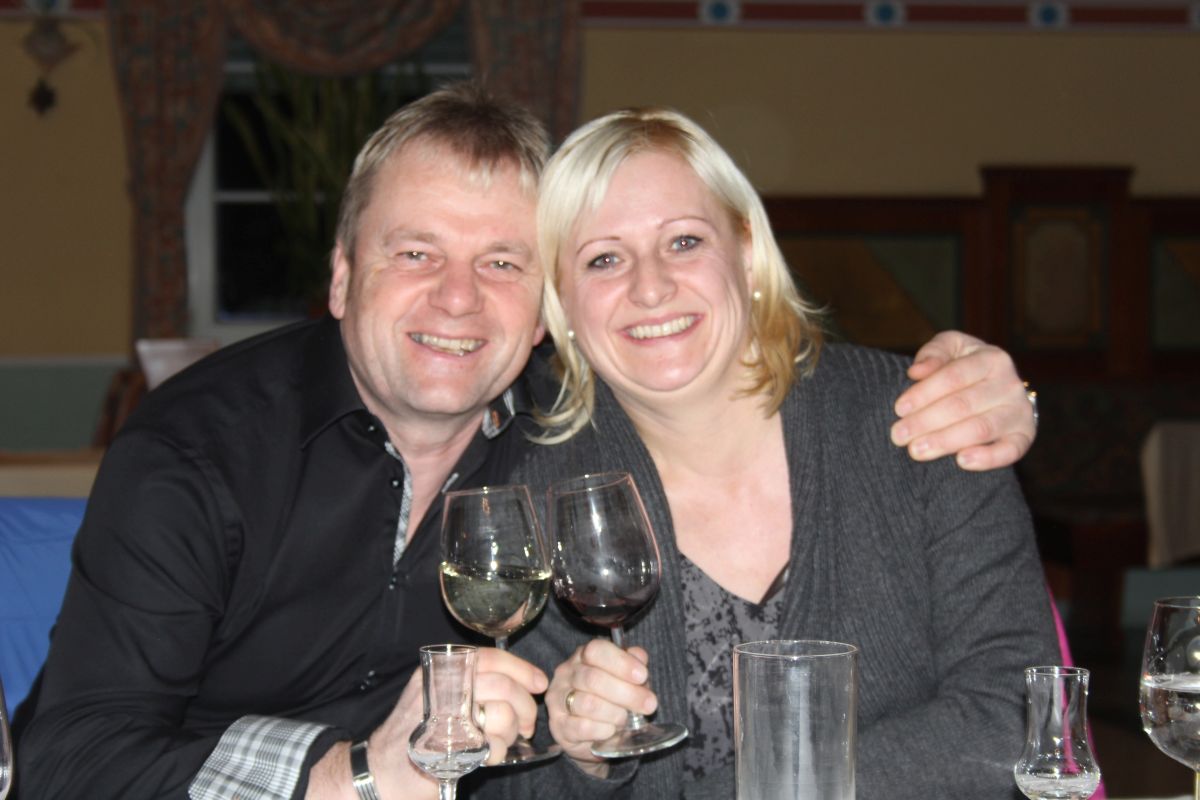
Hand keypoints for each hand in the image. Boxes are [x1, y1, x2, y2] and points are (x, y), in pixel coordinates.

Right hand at [305, 649, 547, 798]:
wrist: (382, 768)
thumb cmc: (417, 730)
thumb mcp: (437, 693)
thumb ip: (471, 680)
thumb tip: (523, 680)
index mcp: (439, 670)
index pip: (490, 657)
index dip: (521, 668)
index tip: (539, 682)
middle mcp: (441, 688)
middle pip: (503, 686)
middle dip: (525, 707)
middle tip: (527, 724)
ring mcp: (444, 719)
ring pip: (502, 715)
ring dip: (511, 732)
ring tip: (501, 741)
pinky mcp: (449, 749)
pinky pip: (492, 745)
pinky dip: (498, 752)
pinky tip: (488, 756)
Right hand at [545, 639, 656, 775]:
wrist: (591, 735)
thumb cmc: (610, 700)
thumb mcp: (625, 678)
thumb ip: (633, 664)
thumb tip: (639, 657)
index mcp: (582, 656)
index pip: (596, 650)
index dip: (621, 662)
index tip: (642, 676)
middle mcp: (566, 674)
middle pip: (594, 678)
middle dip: (627, 693)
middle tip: (649, 704)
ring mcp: (558, 700)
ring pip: (588, 703)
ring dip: (615, 713)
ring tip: (625, 719)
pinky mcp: (559, 726)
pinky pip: (582, 727)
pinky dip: (603, 730)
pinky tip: (611, 730)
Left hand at [890, 331, 1035, 470]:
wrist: (994, 389)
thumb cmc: (963, 367)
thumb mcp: (950, 349)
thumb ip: (934, 353)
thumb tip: (917, 371)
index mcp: (992, 358)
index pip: (954, 376)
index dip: (924, 393)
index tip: (899, 409)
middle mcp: (1010, 384)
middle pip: (963, 405)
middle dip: (926, 421)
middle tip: (899, 436)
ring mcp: (1019, 411)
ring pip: (981, 429)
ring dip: (946, 441)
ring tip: (917, 450)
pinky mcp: (1024, 436)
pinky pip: (1011, 450)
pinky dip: (989, 458)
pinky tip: (962, 461)